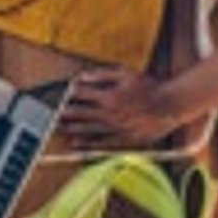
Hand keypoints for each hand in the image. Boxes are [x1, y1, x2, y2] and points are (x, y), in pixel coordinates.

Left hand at [60, 69, 179, 147]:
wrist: (170, 104)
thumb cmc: (149, 86)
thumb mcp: (125, 74)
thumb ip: (102, 75)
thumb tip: (82, 77)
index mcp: (109, 96)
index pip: (80, 95)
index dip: (65, 95)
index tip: (53, 95)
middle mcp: (109, 113)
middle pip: (79, 113)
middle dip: (62, 113)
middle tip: (47, 115)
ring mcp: (116, 128)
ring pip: (87, 129)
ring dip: (70, 128)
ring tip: (56, 127)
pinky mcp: (124, 139)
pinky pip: (101, 143)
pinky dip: (87, 143)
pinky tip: (75, 143)